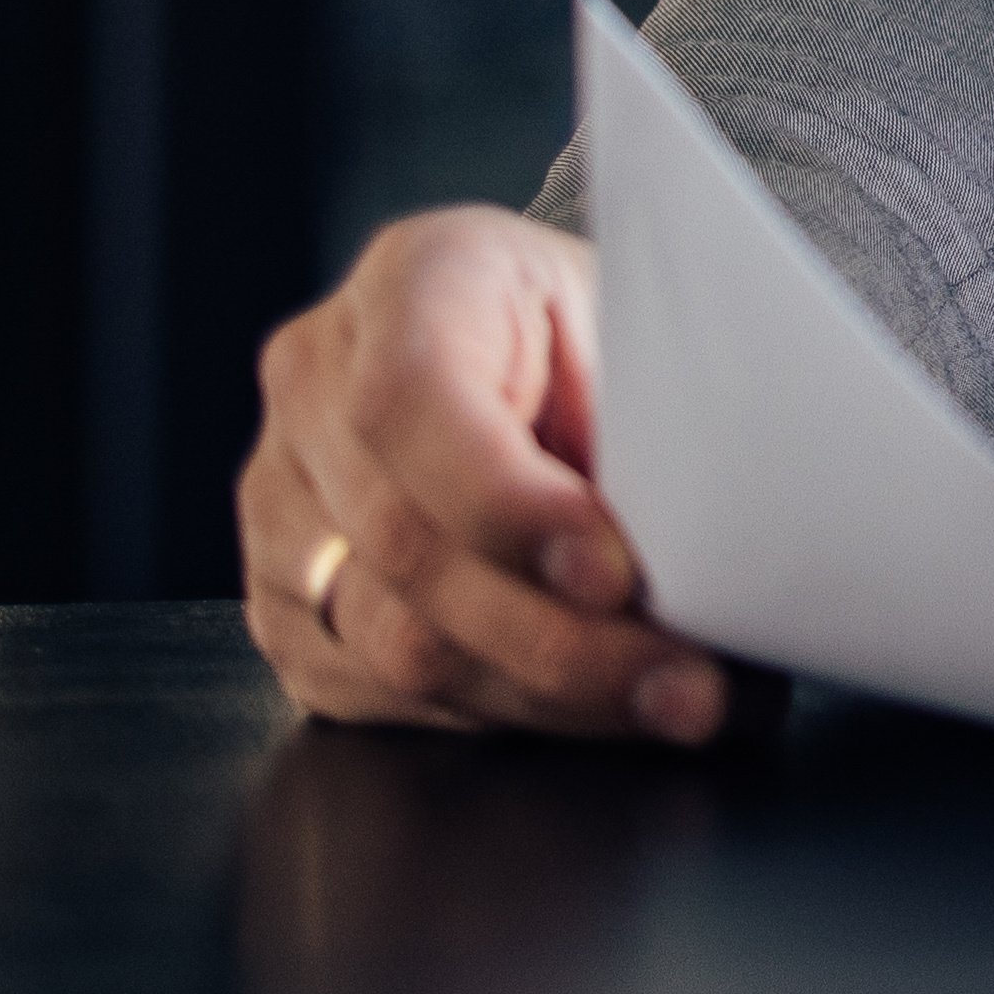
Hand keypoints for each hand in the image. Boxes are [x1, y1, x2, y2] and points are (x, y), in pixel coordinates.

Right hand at [235, 207, 728, 742]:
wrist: (551, 352)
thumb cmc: (613, 331)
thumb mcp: (646, 326)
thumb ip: (653, 420)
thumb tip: (711, 553)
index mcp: (414, 279)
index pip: (411, 402)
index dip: (508, 505)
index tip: (615, 573)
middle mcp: (315, 387)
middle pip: (405, 548)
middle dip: (561, 639)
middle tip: (688, 686)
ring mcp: (283, 501)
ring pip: (393, 642)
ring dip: (547, 696)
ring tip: (669, 707)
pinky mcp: (285, 603)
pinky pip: (376, 694)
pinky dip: (502, 714)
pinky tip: (595, 714)